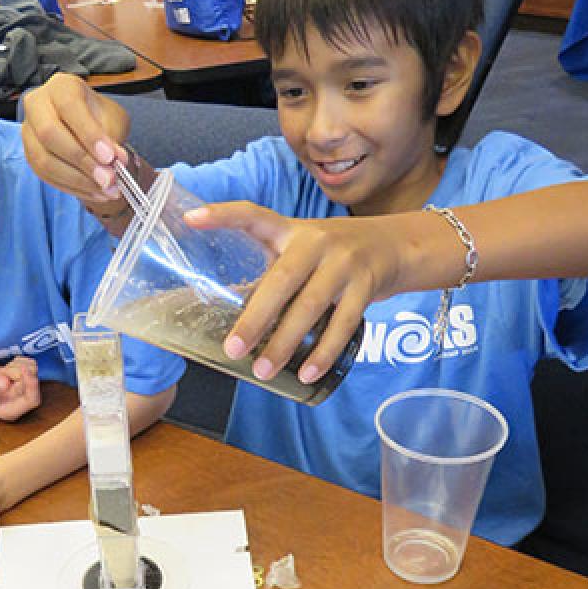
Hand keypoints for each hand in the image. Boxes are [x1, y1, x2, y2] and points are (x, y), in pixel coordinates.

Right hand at [0, 356, 40, 420]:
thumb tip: (5, 383)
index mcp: (10, 411)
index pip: (32, 400)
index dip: (31, 385)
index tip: (22, 369)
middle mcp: (19, 401)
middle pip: (33, 382)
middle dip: (17, 372)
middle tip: (0, 372)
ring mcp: (21, 388)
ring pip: (33, 371)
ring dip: (16, 366)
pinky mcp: (21, 376)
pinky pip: (30, 364)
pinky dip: (18, 361)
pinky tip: (4, 367)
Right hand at [21, 73, 130, 202]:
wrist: (86, 126)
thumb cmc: (99, 117)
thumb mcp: (113, 120)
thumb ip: (112, 139)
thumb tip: (115, 163)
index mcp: (61, 87)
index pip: (70, 108)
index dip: (89, 134)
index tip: (110, 157)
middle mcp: (38, 105)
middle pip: (49, 134)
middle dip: (82, 161)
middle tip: (108, 179)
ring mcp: (28, 131)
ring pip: (44, 160)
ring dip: (77, 181)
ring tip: (106, 191)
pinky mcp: (29, 155)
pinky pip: (45, 176)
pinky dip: (71, 188)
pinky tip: (94, 193)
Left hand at [185, 203, 401, 382]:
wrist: (396, 244)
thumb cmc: (331, 253)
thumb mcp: (301, 249)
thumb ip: (272, 272)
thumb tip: (228, 313)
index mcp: (290, 230)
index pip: (252, 215)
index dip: (222, 215)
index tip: (191, 219)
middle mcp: (315, 242)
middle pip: (281, 280)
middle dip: (255, 318)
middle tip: (232, 349)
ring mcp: (343, 263)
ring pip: (310, 306)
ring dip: (284, 343)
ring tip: (262, 371)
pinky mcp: (366, 286)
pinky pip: (343, 324)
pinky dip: (324, 352)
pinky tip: (306, 373)